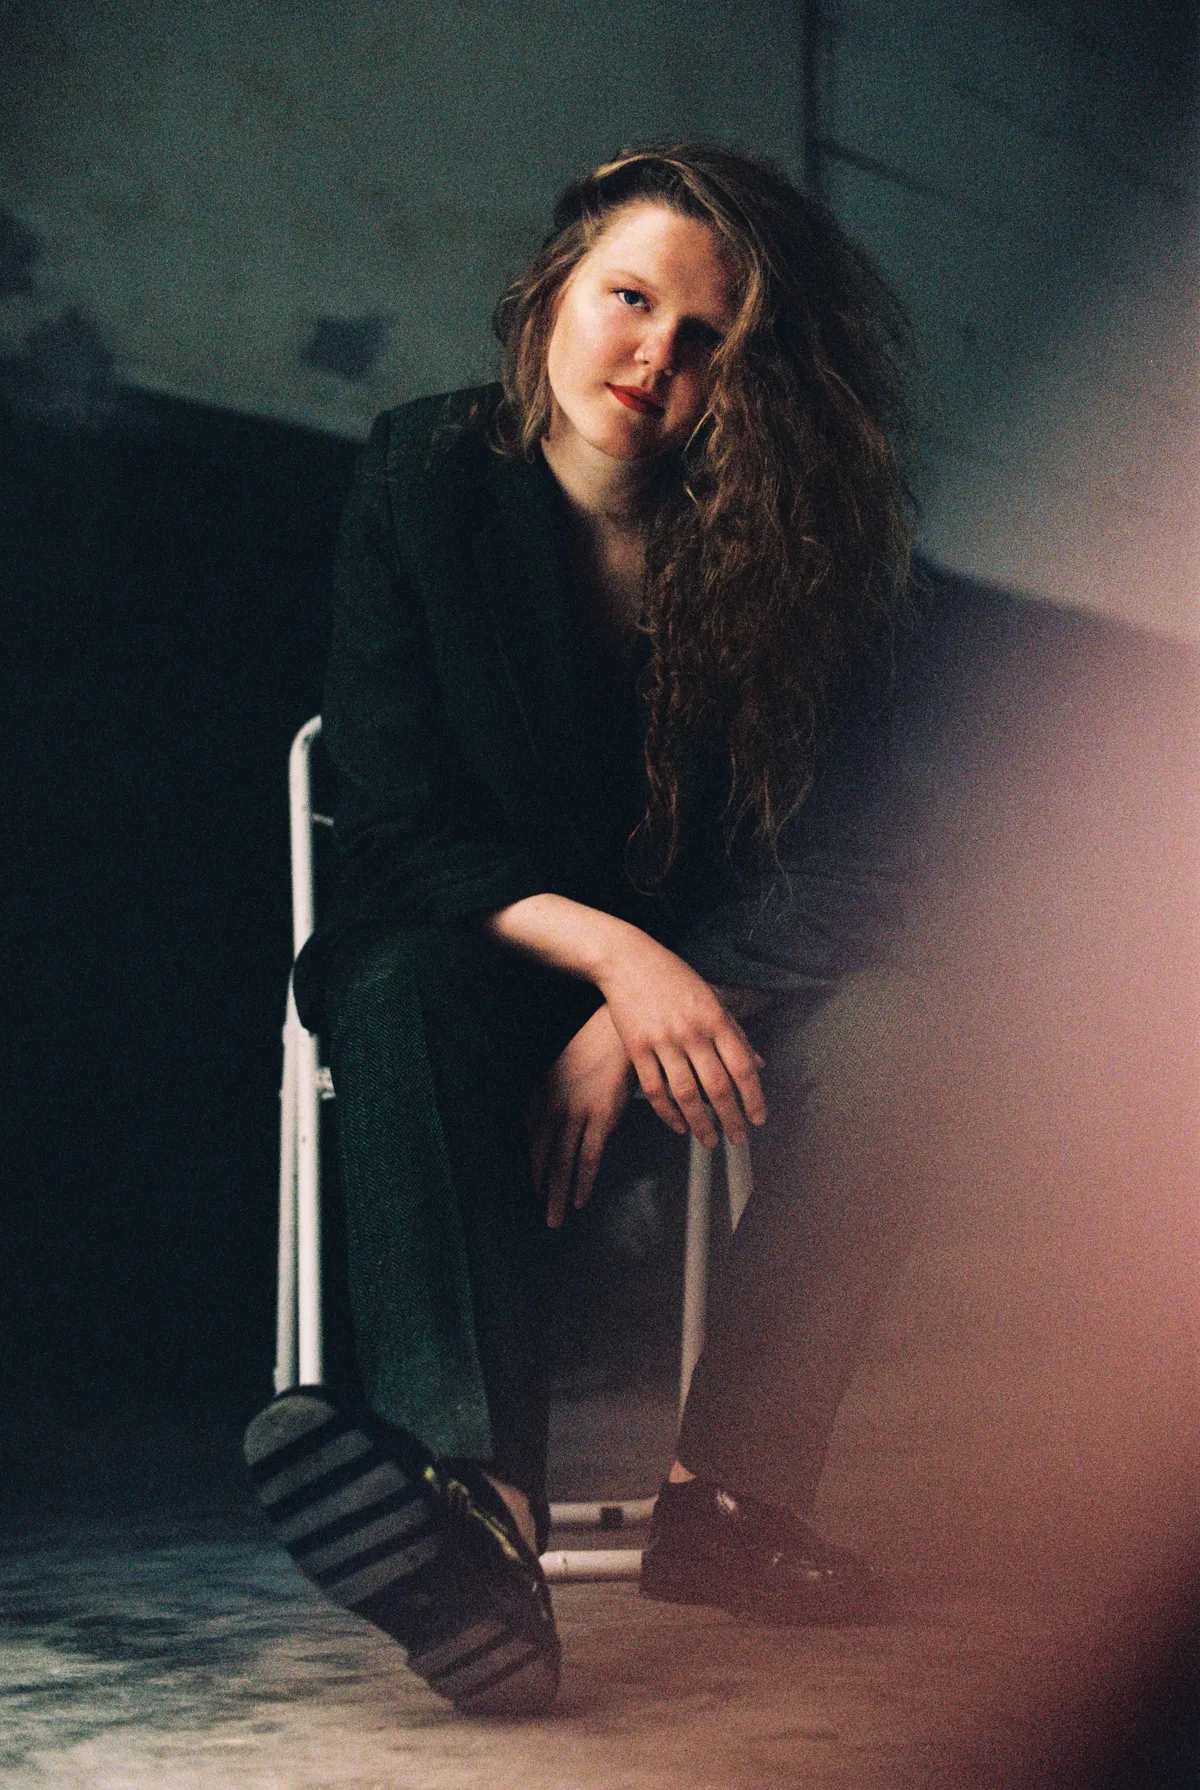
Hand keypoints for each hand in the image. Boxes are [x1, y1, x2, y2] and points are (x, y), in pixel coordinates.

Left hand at [529, 1004, 634, 1228]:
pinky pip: (589, 1157)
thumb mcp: (563, 1065)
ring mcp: (577, 1113)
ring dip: (557, 1195)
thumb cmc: (595, 1045)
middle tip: (533, 1213)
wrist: (619, 1029)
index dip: (525, 1164)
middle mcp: (554, 1106)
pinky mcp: (601, 1117)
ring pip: (562, 1163)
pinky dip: (583, 1181)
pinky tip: (580, 1201)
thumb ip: (552, 1089)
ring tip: (553, 1221)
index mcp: (543, 1093)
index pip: (527, 1136)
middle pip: (540, 1155)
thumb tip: (542, 1109)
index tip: (523, 1186)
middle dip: (537, 1187)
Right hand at [595, 936, 766, 1148]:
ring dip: (701, 1123)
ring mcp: (663, 1041)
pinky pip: (655, 1089)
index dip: (754, 1097)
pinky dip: (668, 1113)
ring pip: (686, 1094)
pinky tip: (679, 1125)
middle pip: (717, 1086)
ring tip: (710, 1140)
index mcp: (715, 1018)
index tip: (759, 1119)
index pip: (742, 1067)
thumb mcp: (711, 998)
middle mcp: (692, 1032)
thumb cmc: (673, 977)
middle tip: (739, 1138)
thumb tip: (759, 1064)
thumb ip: (735, 1032)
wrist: (627, 960)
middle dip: (731, 1118)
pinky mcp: (637, 1048)